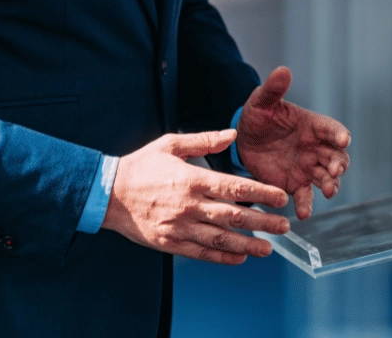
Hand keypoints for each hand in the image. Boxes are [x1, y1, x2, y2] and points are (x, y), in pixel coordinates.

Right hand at [102, 129, 290, 264]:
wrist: (107, 194)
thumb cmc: (141, 166)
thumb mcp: (171, 144)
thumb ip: (204, 140)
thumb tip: (233, 133)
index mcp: (192, 179)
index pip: (235, 188)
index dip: (262, 194)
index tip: (280, 198)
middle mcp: (189, 206)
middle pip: (234, 217)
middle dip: (263, 222)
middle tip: (284, 227)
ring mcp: (179, 227)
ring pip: (221, 239)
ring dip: (248, 245)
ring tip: (269, 249)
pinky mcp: (170, 243)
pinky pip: (202, 253)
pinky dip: (223, 257)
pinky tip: (240, 258)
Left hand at [236, 67, 350, 219]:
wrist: (243, 141)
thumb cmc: (258, 116)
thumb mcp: (262, 102)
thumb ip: (273, 89)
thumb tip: (282, 70)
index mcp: (312, 125)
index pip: (330, 128)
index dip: (338, 133)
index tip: (344, 139)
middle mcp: (315, 148)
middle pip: (336, 156)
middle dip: (339, 164)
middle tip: (335, 170)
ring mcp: (307, 167)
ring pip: (326, 178)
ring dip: (331, 185)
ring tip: (328, 191)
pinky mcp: (295, 184)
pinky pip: (305, 196)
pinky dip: (306, 204)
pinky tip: (303, 213)